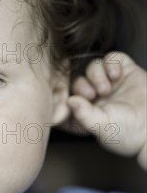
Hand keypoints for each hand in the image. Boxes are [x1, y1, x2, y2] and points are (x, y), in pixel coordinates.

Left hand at [64, 52, 146, 168]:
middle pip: (77, 80)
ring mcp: (109, 83)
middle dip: (82, 85)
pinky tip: (116, 75)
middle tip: (92, 95)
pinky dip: (111, 63)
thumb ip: (84, 114)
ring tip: (107, 89)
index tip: (71, 99)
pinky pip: (111, 58)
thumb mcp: (102, 127)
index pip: (66, 98)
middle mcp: (95, 96)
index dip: (65, 95)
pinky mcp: (125, 71)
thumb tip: (69, 100)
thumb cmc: (128, 134)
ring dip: (96, 75)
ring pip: (92, 67)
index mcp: (84, 112)